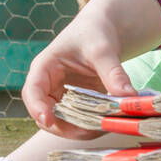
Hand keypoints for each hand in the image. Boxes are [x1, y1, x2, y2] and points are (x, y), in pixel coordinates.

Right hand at [22, 15, 139, 140]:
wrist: (102, 30)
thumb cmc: (95, 33)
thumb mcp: (103, 50)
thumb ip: (113, 72)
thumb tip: (129, 97)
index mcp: (44, 67)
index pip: (32, 91)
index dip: (37, 108)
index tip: (48, 120)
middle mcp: (47, 86)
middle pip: (44, 115)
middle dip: (65, 126)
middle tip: (92, 129)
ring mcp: (60, 97)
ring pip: (61, 124)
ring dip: (80, 130)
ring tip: (105, 126)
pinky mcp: (74, 104)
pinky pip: (77, 122)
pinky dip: (90, 127)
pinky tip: (108, 123)